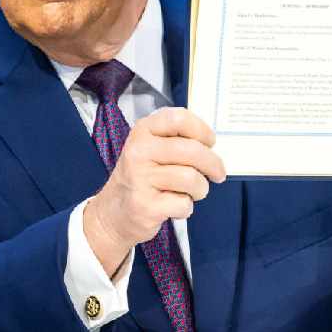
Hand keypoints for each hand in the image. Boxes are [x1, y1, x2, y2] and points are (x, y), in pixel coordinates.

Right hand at [83, 107, 225, 275]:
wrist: (113, 213)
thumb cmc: (143, 177)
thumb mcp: (152, 149)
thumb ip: (178, 140)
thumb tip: (212, 146)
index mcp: (143, 131)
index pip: (179, 118)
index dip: (202, 130)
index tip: (210, 142)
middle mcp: (139, 151)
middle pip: (192, 150)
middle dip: (213, 164)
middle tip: (218, 173)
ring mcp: (140, 178)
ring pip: (191, 178)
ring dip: (200, 189)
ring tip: (192, 192)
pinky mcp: (145, 206)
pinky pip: (183, 203)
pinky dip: (186, 207)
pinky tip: (174, 206)